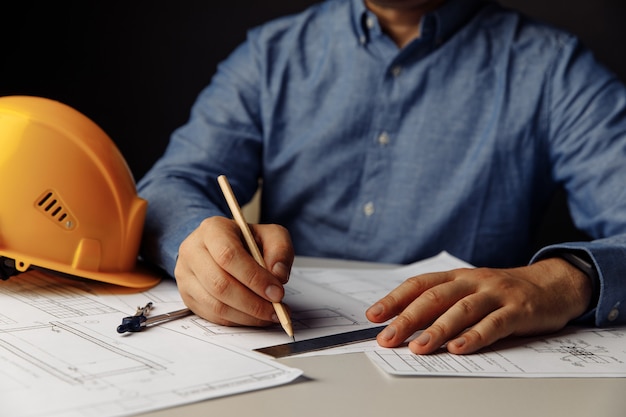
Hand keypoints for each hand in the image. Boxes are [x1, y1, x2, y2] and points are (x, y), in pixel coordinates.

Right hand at [175, 216, 293, 326]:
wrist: (222, 247)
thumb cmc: (246, 241)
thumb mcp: (270, 235)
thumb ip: (280, 250)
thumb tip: (278, 275)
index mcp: (212, 230)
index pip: (228, 255)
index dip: (254, 278)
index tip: (277, 292)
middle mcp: (192, 251)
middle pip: (220, 284)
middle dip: (253, 302)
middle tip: (276, 308)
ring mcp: (185, 275)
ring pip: (215, 305)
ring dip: (247, 315)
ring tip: (270, 314)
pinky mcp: (187, 296)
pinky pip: (212, 316)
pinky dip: (238, 321)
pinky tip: (255, 317)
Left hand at [366, 258, 592, 354]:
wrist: (551, 284)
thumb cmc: (501, 293)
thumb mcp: (470, 291)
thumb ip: (443, 305)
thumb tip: (405, 325)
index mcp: (457, 276)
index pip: (419, 284)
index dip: (395, 299)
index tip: (373, 316)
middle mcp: (473, 281)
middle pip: (435, 297)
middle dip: (407, 318)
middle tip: (387, 338)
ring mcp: (496, 294)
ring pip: (461, 310)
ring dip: (437, 330)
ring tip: (418, 347)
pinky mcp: (519, 311)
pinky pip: (494, 324)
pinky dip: (475, 336)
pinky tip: (459, 348)